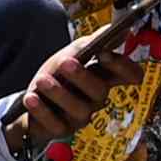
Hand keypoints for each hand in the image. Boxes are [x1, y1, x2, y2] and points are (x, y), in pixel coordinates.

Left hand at [10, 30, 125, 159]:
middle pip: (101, 91)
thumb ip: (93, 42)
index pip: (130, 75)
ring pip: (78, 109)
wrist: (30, 98)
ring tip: (41, 80)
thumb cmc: (57, 75)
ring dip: (59, 93)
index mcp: (104, 78)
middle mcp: (97, 99)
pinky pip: (55, 123)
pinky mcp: (62, 130)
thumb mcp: (72, 53)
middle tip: (65, 63)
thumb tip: (120, 30)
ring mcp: (80, 116)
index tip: (103, 54)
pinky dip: (41, 110)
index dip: (122, 66)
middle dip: (82, 76)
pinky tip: (31, 98)